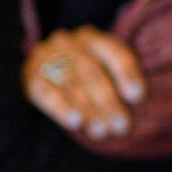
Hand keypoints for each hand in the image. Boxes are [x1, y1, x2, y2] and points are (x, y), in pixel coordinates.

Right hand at [23, 27, 145, 140]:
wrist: (52, 67)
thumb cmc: (95, 74)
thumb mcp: (110, 70)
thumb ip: (123, 81)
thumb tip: (140, 103)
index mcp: (95, 38)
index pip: (114, 52)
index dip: (127, 74)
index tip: (139, 97)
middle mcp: (70, 43)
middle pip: (92, 72)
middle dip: (108, 102)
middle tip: (121, 127)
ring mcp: (47, 57)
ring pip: (70, 84)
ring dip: (88, 111)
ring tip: (102, 132)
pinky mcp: (31, 75)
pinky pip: (47, 93)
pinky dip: (62, 109)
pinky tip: (76, 124)